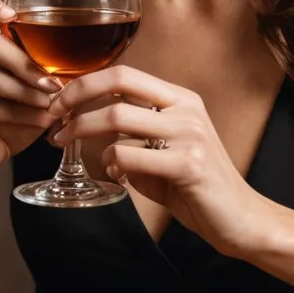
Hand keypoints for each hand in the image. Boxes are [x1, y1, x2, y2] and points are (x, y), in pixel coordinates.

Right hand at [0, 0, 61, 176]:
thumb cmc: (10, 112)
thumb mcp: (28, 85)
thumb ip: (41, 69)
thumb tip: (77, 65)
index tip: (11, 15)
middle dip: (27, 64)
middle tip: (53, 84)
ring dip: (29, 93)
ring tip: (51, 106)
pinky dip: (23, 115)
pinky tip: (41, 121)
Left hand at [48, 66, 272, 255]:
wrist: (241, 219)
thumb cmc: (194, 186)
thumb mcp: (163, 149)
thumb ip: (133, 133)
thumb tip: (83, 121)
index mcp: (180, 98)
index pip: (124, 73)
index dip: (85, 83)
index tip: (59, 102)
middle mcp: (186, 108)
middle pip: (118, 83)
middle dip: (75, 97)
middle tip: (53, 119)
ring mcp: (189, 134)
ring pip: (117, 119)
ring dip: (81, 131)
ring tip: (66, 144)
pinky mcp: (188, 164)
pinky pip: (128, 156)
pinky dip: (111, 165)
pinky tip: (117, 177)